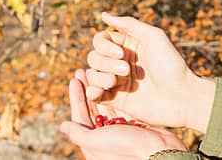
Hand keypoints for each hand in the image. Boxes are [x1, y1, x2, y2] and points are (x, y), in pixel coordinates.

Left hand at [61, 69, 186, 159]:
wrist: (158, 152)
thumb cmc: (127, 148)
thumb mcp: (97, 141)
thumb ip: (79, 133)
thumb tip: (62, 126)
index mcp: (93, 143)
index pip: (80, 116)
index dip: (76, 97)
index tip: (74, 79)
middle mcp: (105, 136)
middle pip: (92, 108)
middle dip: (87, 89)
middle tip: (84, 70)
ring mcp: (119, 130)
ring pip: (106, 105)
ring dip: (101, 89)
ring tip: (98, 71)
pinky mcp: (133, 125)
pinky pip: (120, 106)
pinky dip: (116, 94)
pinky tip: (114, 80)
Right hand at [84, 13, 214, 130]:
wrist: (182, 97)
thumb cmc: (171, 65)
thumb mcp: (153, 36)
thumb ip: (128, 24)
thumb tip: (103, 14)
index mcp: (128, 46)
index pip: (100, 40)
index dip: (104, 45)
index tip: (122, 53)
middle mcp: (120, 62)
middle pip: (94, 57)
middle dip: (105, 62)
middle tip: (126, 70)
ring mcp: (117, 82)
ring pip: (92, 74)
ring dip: (100, 77)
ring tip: (115, 83)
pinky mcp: (116, 100)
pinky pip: (94, 94)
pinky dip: (91, 92)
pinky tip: (97, 93)